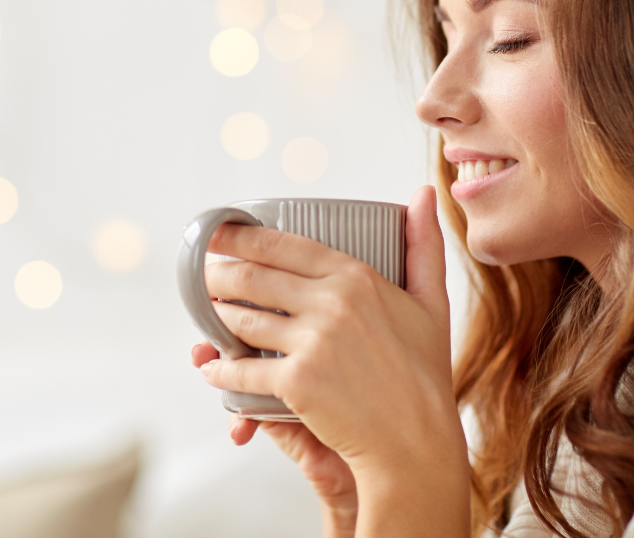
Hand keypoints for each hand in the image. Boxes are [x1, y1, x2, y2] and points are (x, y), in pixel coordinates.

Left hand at [195, 186, 469, 536]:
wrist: (417, 441)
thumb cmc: (424, 374)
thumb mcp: (432, 302)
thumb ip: (424, 246)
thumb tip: (424, 192)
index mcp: (357, 277)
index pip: (284, 244)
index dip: (242, 236)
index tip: (218, 232)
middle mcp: (331, 302)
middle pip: (253, 277)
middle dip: (217, 273)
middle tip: (200, 273)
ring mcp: (312, 342)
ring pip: (242, 320)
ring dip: (215, 317)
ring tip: (205, 313)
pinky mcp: (297, 382)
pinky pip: (242, 371)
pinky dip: (220, 371)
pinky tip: (212, 368)